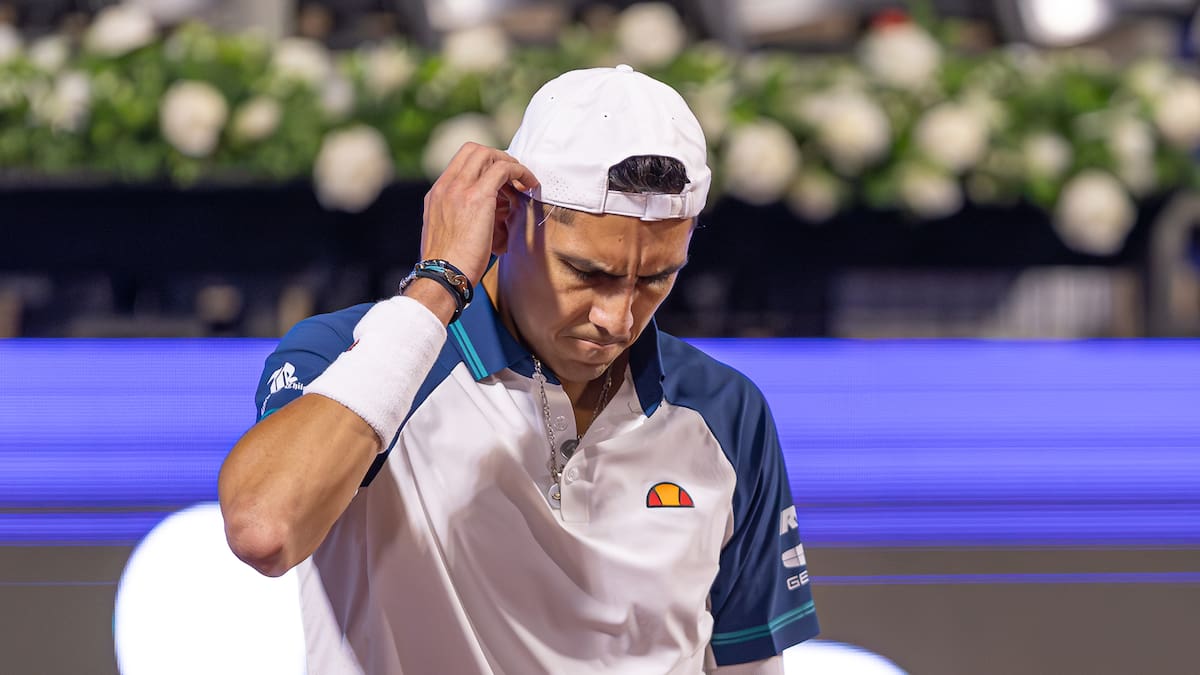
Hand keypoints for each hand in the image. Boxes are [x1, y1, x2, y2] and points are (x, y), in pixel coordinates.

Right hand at [420, 143, 537, 285]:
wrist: (441, 277)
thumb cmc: (449, 266)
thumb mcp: (446, 234)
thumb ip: (458, 218)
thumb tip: (484, 217)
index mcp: (437, 194)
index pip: (461, 161)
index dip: (484, 163)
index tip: (501, 178)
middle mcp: (446, 186)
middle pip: (474, 150)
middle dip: (498, 158)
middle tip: (514, 176)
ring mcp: (459, 189)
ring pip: (488, 155)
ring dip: (511, 164)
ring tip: (525, 182)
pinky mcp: (478, 198)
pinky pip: (503, 169)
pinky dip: (520, 172)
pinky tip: (530, 185)